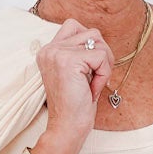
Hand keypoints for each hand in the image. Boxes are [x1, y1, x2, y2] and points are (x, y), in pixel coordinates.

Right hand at [35, 19, 112, 138]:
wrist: (67, 128)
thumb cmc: (75, 105)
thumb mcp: (77, 73)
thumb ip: (81, 52)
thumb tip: (99, 38)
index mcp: (48, 50)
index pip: (75, 26)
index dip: (91, 46)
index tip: (89, 70)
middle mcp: (49, 48)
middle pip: (91, 32)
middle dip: (102, 54)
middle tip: (97, 78)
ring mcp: (57, 53)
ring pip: (97, 40)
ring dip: (104, 64)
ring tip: (94, 83)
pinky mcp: (68, 60)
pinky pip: (100, 56)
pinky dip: (103, 74)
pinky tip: (93, 89)